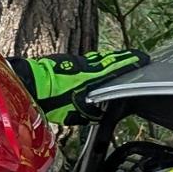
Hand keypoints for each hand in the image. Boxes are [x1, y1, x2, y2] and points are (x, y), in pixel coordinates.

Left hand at [8, 49, 149, 124]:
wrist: (29, 85)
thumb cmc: (51, 99)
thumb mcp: (73, 112)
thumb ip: (88, 113)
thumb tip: (98, 114)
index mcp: (91, 76)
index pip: (116, 67)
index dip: (130, 62)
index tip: (143, 58)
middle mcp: (85, 65)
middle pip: (108, 60)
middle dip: (122, 59)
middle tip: (135, 58)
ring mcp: (74, 61)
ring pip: (96, 60)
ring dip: (108, 60)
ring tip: (118, 61)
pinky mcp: (64, 62)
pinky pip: (85, 62)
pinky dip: (94, 63)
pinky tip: (93, 68)